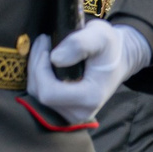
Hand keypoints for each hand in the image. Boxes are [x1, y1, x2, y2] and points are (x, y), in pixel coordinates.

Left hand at [26, 19, 151, 123]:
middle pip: (39, 93)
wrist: (117, 60)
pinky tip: (45, 60)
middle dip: (36, 64)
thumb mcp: (100, 36)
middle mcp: (80, 113)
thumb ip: (79, 44)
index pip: (48, 92)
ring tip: (45, 47)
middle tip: (45, 40)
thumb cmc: (109, 47)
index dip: (40, 67)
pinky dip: (38, 76)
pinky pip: (40, 95)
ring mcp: (71, 115)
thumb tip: (55, 59)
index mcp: (90, 98)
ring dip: (35, 68)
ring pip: (36, 94)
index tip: (47, 44)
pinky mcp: (63, 111)